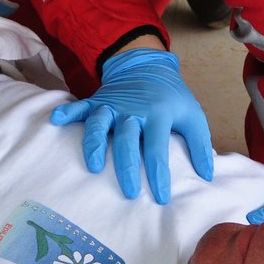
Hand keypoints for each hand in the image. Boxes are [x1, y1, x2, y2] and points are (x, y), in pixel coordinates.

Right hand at [49, 48, 213, 202]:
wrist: (148, 66)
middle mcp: (133, 111)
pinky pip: (80, 107)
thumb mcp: (193, 115)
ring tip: (94, 166)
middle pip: (127, 141)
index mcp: (158, 115)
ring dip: (95, 144)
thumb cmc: (172, 98)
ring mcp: (112, 106)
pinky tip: (56, 119)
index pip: (158, 149)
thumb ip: (200, 144)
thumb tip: (207, 176)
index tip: (160, 197)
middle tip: (128, 192)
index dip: (159, 174)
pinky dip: (68, 111)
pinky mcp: (97, 102)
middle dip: (127, 168)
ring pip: (100, 125)